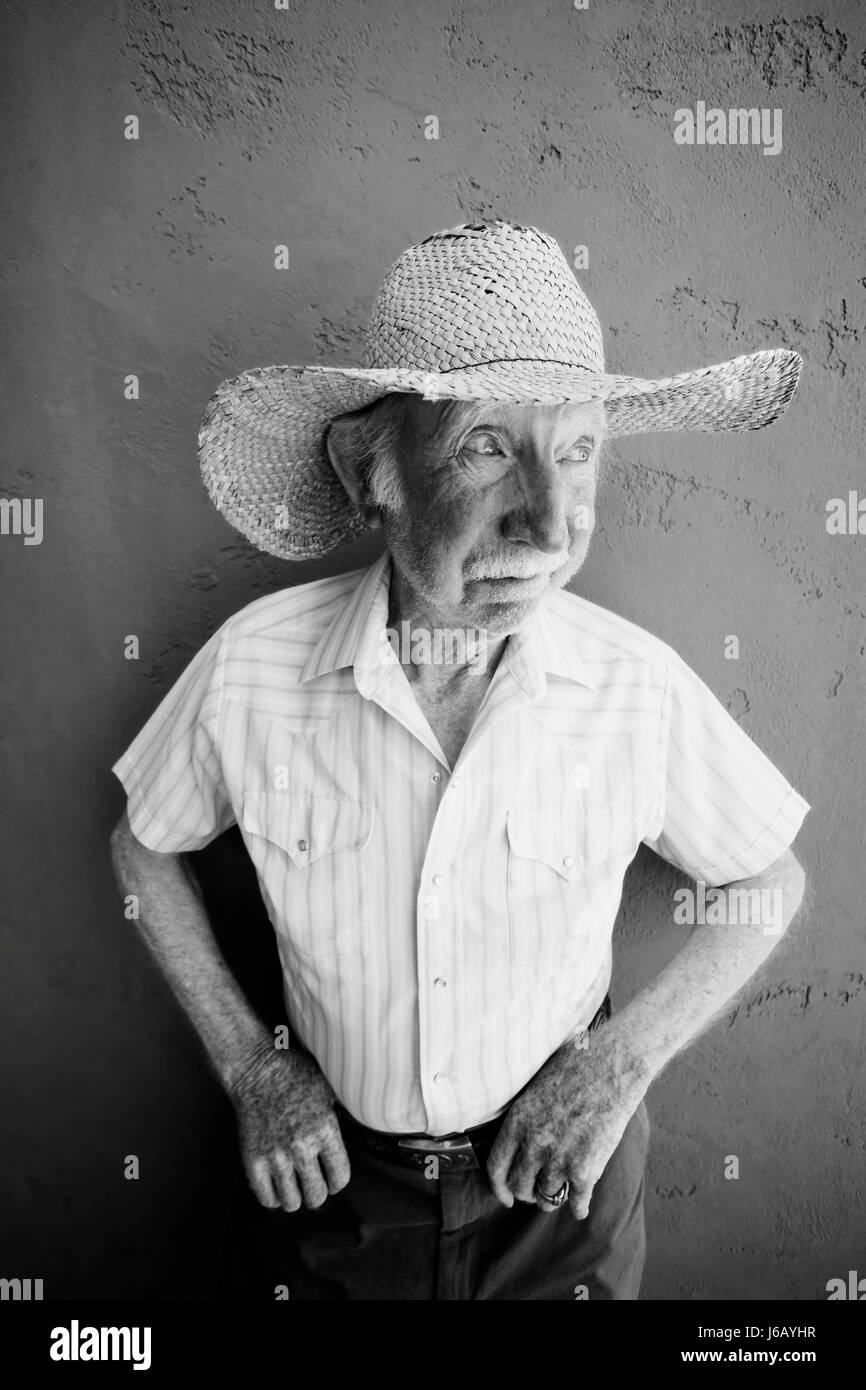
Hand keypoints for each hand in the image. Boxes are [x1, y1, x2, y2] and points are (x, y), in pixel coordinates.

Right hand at [229, 1041, 350, 1212]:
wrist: (257, 1069)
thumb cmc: (296, 1075)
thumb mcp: (329, 1092)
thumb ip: (341, 1119)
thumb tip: (361, 1135)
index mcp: (325, 1130)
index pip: (340, 1177)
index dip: (338, 1182)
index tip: (333, 1179)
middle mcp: (301, 1146)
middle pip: (317, 1196)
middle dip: (318, 1193)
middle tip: (313, 1184)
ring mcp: (275, 1155)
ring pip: (292, 1202)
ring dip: (296, 1197)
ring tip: (295, 1186)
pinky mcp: (252, 1159)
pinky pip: (266, 1197)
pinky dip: (273, 1197)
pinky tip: (277, 1185)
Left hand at [486, 1023, 647, 1220]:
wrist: (613, 1064)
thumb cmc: (576, 1066)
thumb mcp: (536, 1088)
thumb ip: (524, 1119)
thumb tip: (520, 1144)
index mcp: (517, 1121)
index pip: (496, 1168)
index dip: (499, 1188)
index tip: (507, 1197)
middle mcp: (534, 1143)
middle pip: (520, 1186)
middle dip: (527, 1192)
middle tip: (536, 1190)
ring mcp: (560, 1158)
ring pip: (547, 1196)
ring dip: (553, 1198)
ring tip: (560, 1192)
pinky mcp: (587, 1169)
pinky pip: (577, 1201)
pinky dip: (579, 1207)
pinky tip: (580, 1206)